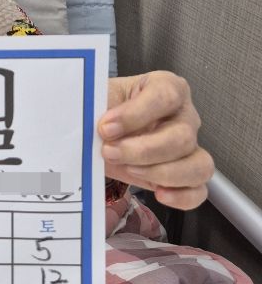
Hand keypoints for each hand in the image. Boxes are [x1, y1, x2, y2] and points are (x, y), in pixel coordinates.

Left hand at [98, 71, 213, 209]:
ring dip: (160, 173)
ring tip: (128, 170)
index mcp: (165, 87)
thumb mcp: (96, 99)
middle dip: (142, 150)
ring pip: (198, 164)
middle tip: (109, 152)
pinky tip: (159, 194)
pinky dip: (183, 196)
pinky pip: (198, 189)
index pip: (166, 96)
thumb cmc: (103, 110)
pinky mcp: (186, 175)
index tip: (106, 127)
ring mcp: (189, 147)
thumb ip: (95, 105)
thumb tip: (86, 121)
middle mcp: (183, 116)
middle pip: (182, 136)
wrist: (99, 132)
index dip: (136, 114)